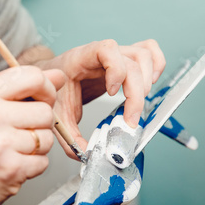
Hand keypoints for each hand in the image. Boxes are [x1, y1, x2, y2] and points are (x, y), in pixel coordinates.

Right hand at [0, 66, 65, 204]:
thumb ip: (10, 89)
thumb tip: (56, 77)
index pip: (31, 76)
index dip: (45, 87)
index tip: (42, 97)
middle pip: (45, 111)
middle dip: (39, 121)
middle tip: (19, 130)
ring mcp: (1, 145)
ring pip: (45, 139)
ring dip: (34, 146)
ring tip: (9, 149)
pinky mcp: (10, 172)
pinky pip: (41, 163)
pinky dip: (30, 166)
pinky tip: (8, 165)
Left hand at [37, 39, 164, 159]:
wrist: (48, 81)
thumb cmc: (52, 91)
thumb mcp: (57, 115)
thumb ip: (70, 137)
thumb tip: (87, 154)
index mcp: (80, 59)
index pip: (106, 49)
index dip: (116, 70)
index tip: (111, 94)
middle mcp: (100, 54)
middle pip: (132, 60)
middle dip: (136, 92)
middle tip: (130, 120)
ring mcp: (114, 56)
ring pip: (144, 55)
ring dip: (148, 79)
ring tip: (139, 101)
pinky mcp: (123, 62)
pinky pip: (148, 51)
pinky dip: (156, 64)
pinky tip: (151, 83)